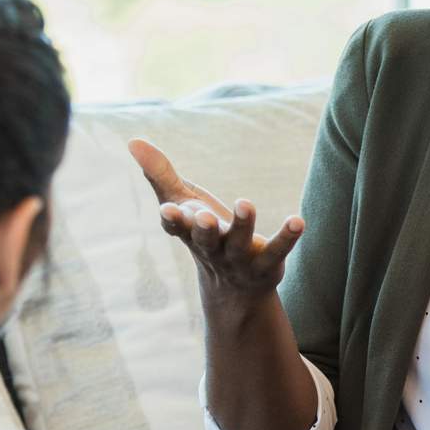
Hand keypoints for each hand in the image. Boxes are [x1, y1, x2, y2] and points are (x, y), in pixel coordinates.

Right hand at [126, 138, 303, 308]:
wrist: (234, 289)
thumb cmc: (203, 233)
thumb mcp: (183, 202)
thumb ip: (160, 174)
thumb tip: (132, 140)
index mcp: (189, 233)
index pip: (176, 228)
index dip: (172, 220)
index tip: (167, 210)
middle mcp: (212, 248)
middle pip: (205, 239)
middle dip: (203, 228)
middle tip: (204, 216)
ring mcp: (239, 259)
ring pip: (240, 243)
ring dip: (243, 225)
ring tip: (245, 203)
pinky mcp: (266, 264)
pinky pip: (277, 251)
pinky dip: (287, 237)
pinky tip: (298, 221)